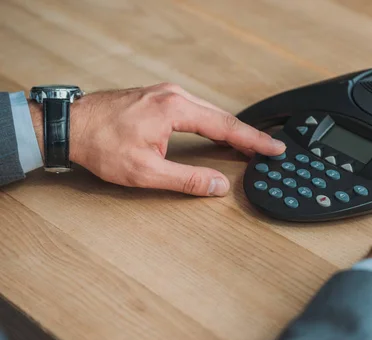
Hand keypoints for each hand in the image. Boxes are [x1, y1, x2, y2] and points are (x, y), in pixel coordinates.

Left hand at [28, 83, 285, 195]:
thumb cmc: (100, 144)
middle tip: (270, 147)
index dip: (253, 140)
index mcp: (175, 109)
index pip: (225, 127)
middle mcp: (174, 95)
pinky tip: (217, 130)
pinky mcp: (158, 97)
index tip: (274, 148)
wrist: (69, 125)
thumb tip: (218, 185)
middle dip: (248, 134)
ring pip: (209, 111)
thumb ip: (187, 179)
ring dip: (230, 128)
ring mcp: (165, 93)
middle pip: (222, 116)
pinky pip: (196, 109)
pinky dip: (213, 122)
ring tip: (249, 143)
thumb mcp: (145, 171)